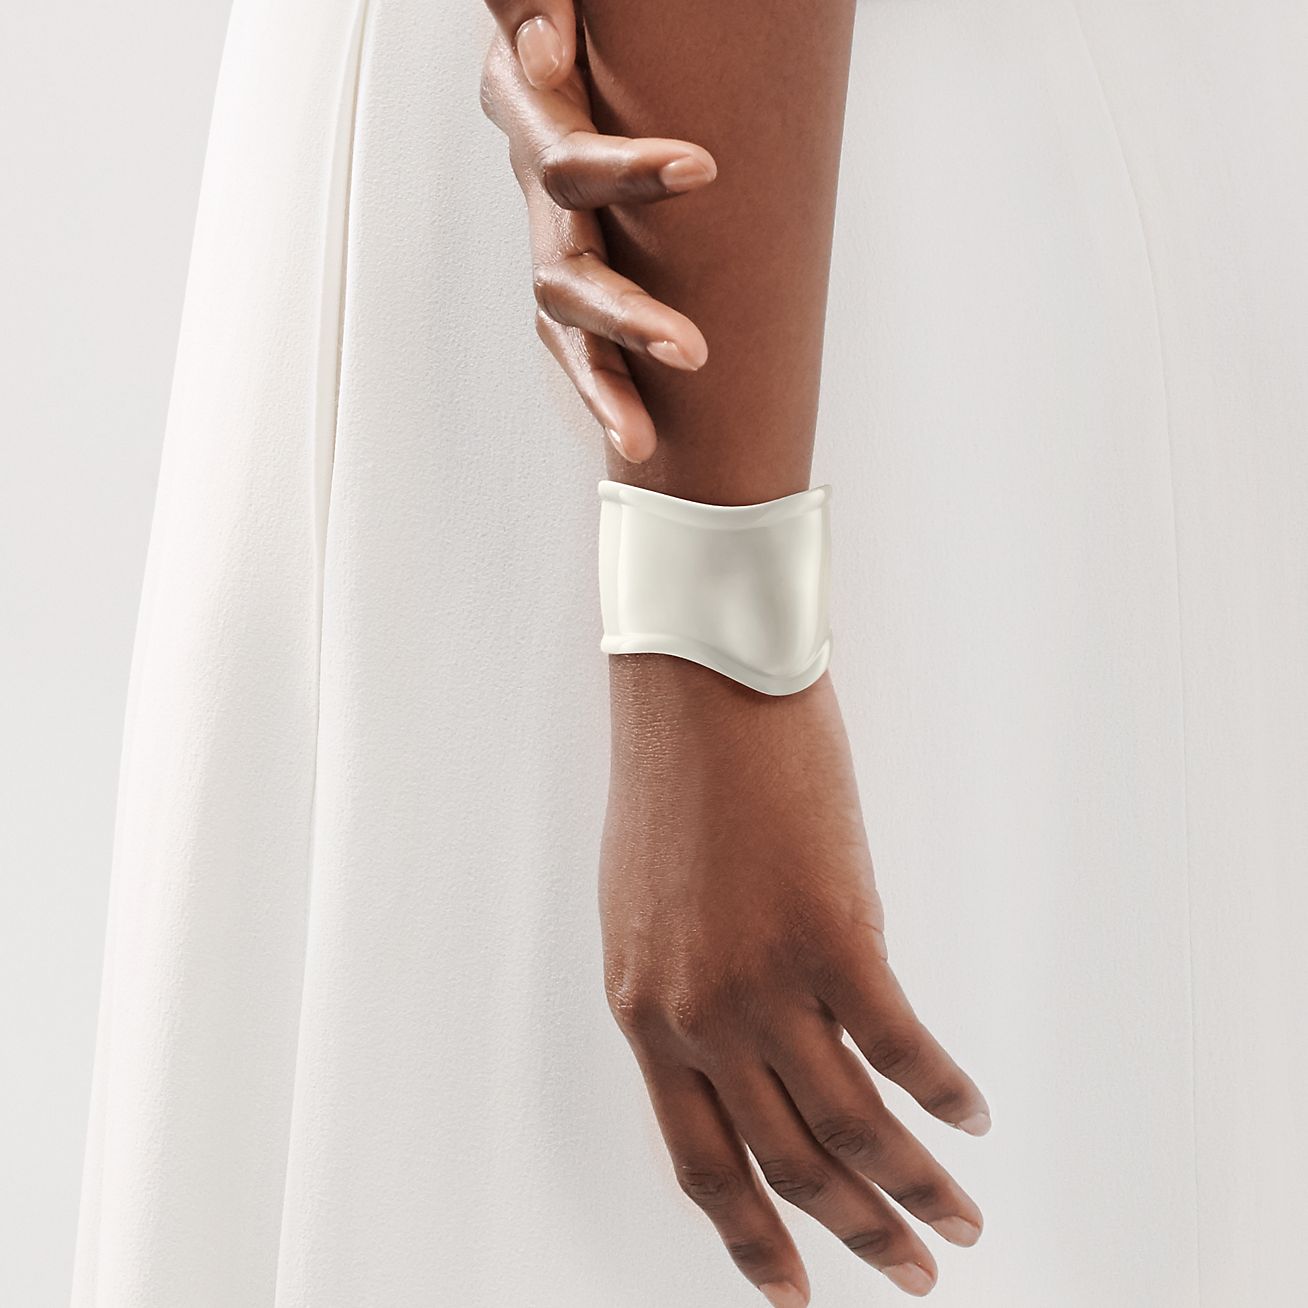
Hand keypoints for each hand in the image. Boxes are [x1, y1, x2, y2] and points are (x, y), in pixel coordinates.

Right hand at [479, 16, 713, 461]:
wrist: (557, 32)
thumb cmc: (571, 18)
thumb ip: (533, 1)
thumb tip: (551, 56)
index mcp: (527, 112)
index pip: (566, 156)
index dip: (622, 173)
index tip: (699, 170)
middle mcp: (532, 186)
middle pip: (564, 268)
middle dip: (626, 315)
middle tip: (690, 350)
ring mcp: (548, 235)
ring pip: (565, 320)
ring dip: (607, 376)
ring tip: (640, 434)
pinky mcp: (568, 272)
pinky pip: (576, 341)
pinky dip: (602, 391)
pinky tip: (634, 437)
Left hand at [601, 659, 990, 1303]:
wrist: (698, 689)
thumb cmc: (675, 786)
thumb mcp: (651, 911)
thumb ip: (689, 995)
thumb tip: (761, 1055)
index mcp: (642, 1012)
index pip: (700, 1162)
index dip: (752, 1240)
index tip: (792, 1294)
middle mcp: (696, 1015)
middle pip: (787, 1163)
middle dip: (854, 1233)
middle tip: (910, 1274)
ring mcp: (763, 979)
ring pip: (851, 1127)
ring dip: (914, 1188)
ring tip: (957, 1223)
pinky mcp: (833, 934)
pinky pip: (902, 1046)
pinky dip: (943, 1091)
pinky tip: (972, 1115)